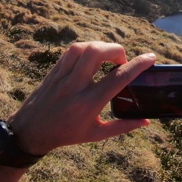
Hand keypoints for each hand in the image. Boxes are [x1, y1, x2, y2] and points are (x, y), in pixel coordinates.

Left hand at [7, 42, 154, 154]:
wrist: (30, 132)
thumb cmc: (66, 134)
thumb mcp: (96, 135)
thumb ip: (122, 127)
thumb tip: (146, 122)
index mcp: (89, 104)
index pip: (118, 78)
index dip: (137, 64)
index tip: (150, 57)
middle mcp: (75, 86)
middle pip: (97, 53)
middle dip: (116, 50)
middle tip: (121, 61)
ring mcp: (62, 76)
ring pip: (83, 47)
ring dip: (100, 46)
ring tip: (107, 57)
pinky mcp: (53, 71)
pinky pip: (71, 51)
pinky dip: (86, 48)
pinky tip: (92, 56)